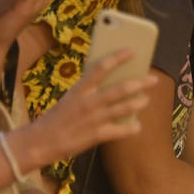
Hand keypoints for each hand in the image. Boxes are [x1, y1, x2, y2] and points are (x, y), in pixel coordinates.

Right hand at [25, 52, 155, 161]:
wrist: (39, 142)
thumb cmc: (56, 118)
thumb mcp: (69, 98)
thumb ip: (87, 88)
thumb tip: (106, 76)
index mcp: (80, 89)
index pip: (101, 68)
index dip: (118, 58)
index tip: (132, 51)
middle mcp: (88, 102)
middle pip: (120, 89)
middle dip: (139, 83)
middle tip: (153, 79)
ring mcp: (94, 119)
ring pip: (124, 108)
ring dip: (138, 103)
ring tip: (146, 100)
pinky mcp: (96, 136)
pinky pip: (120, 131)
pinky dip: (131, 128)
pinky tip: (137, 126)